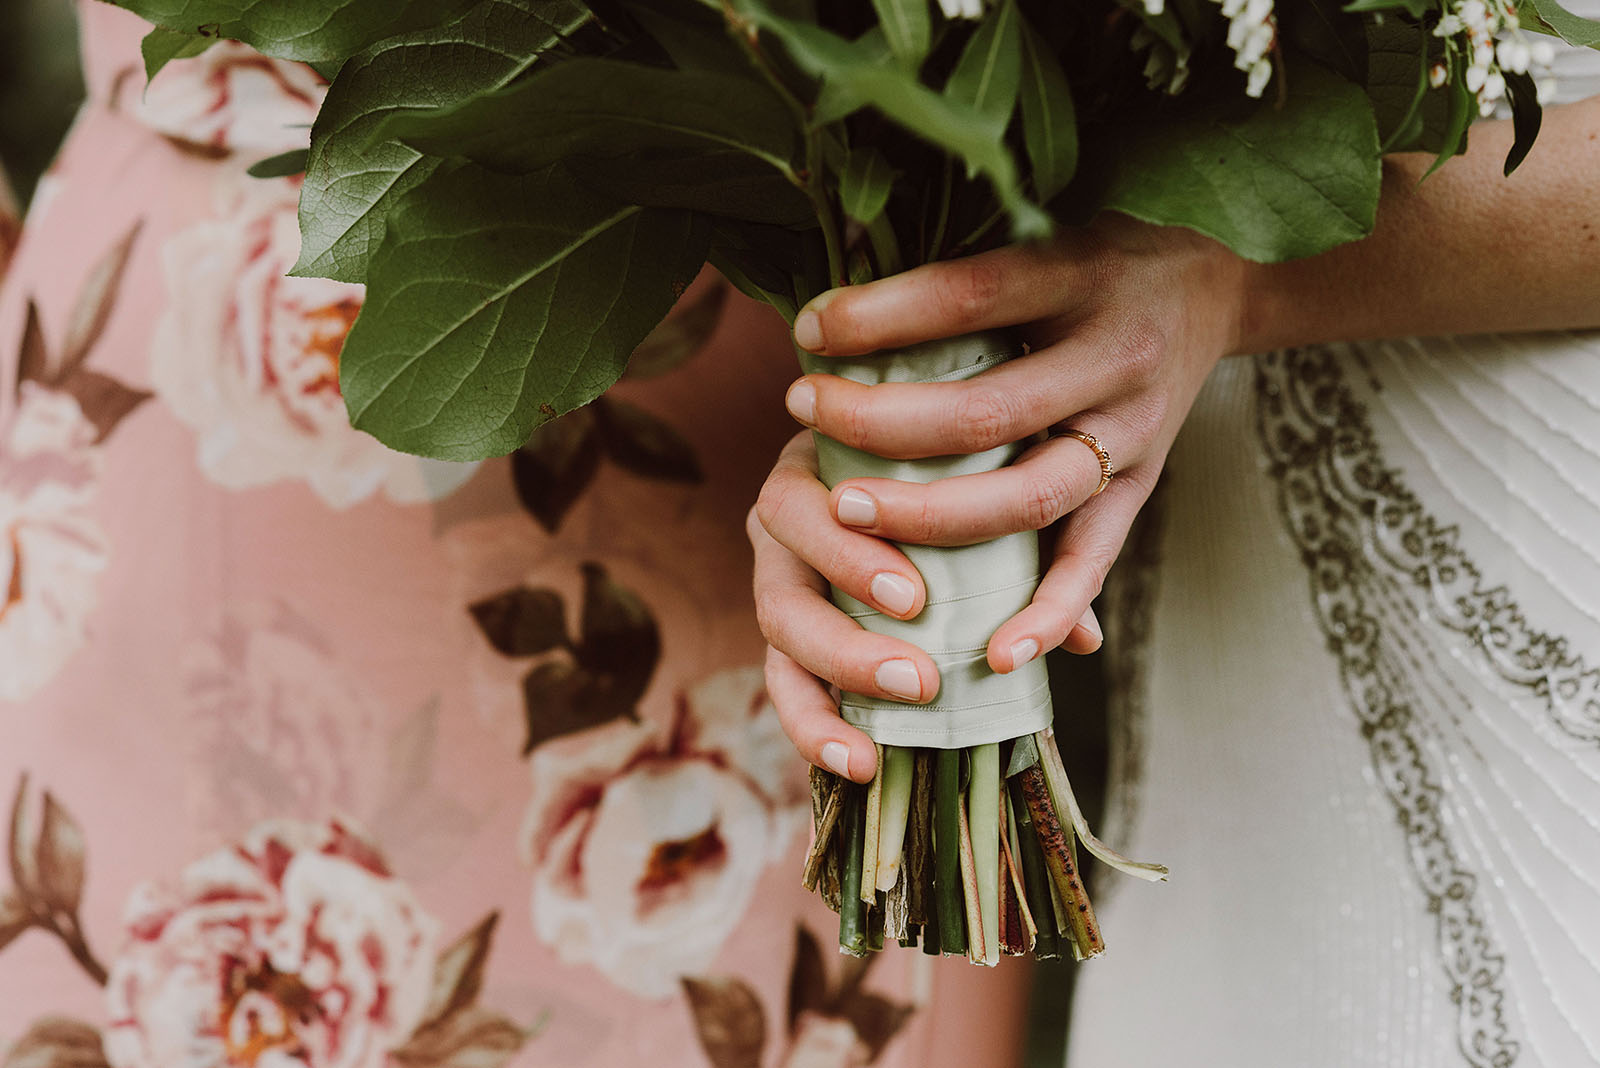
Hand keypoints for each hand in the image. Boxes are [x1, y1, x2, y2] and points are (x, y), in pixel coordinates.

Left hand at [752, 215, 1251, 780]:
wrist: (1215, 282)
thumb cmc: (1098, 253)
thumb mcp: (1042, 225)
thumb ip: (959, 263)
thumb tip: (838, 280)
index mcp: (1082, 278)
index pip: (970, 298)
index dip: (883, 318)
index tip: (810, 331)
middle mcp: (1114, 360)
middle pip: (986, 413)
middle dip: (882, 425)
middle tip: (804, 413)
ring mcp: (1133, 435)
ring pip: (1028, 499)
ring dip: (931, 518)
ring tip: (848, 511)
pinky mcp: (1141, 488)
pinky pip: (1094, 563)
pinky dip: (1047, 615)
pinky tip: (994, 654)